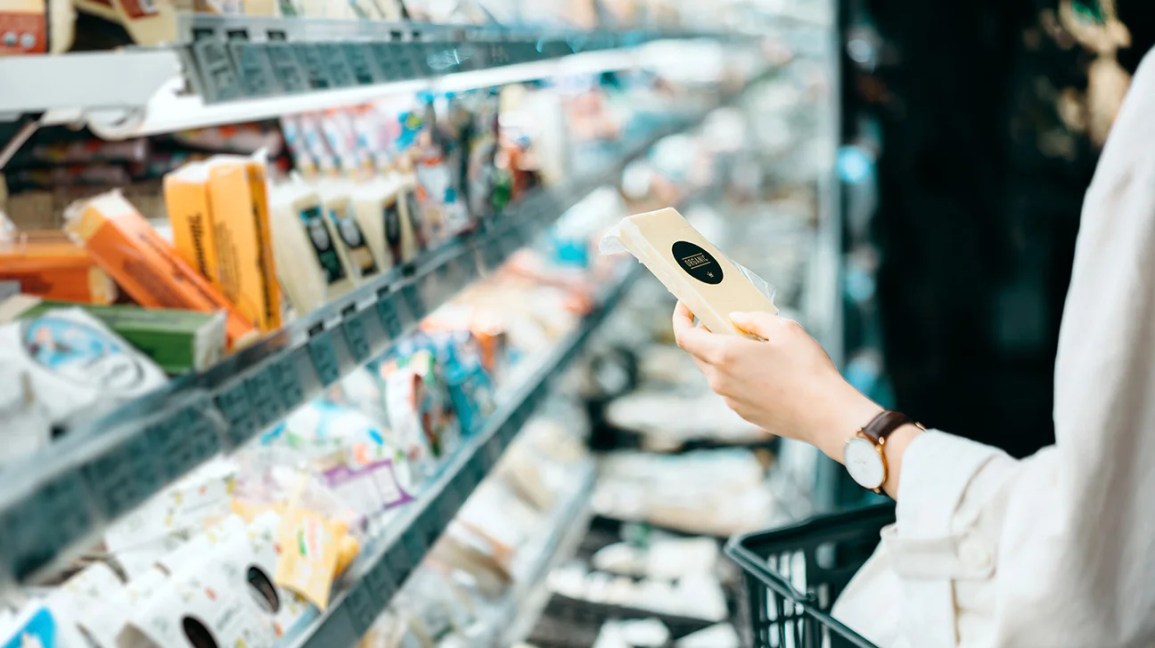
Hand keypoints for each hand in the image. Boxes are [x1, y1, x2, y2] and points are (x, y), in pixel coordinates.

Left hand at [671, 302, 880, 459]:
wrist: (825, 414)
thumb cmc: (807, 369)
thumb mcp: (785, 329)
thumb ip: (754, 319)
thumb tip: (735, 318)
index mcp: (725, 356)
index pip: (684, 336)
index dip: (680, 317)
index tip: (687, 305)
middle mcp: (720, 380)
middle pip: (698, 352)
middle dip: (705, 333)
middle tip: (723, 318)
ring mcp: (730, 400)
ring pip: (715, 371)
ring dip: (723, 354)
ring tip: (750, 342)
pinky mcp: (742, 412)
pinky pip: (730, 387)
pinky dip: (736, 372)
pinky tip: (762, 367)